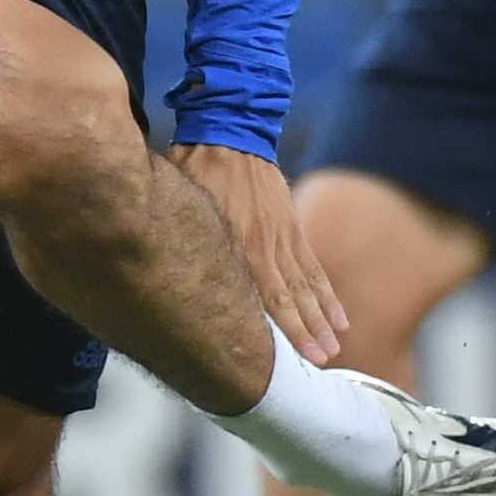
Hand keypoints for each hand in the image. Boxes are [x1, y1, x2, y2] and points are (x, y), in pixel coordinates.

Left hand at [179, 143, 348, 363]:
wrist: (229, 130)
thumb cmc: (193, 168)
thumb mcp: (181, 205)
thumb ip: (181, 239)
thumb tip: (156, 271)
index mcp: (237, 245)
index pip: (259, 299)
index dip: (274, 331)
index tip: (283, 361)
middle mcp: (264, 246)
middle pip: (289, 299)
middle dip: (306, 333)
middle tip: (320, 364)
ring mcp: (282, 237)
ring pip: (306, 286)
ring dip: (322, 319)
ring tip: (335, 347)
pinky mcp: (292, 227)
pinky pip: (313, 266)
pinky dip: (327, 292)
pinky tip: (340, 315)